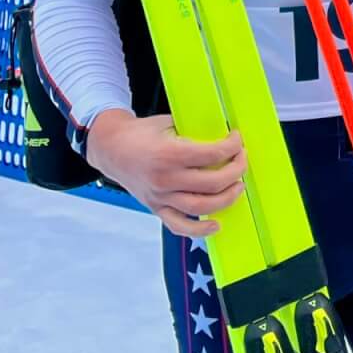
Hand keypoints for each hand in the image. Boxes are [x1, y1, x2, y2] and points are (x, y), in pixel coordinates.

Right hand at [86, 111, 245, 237]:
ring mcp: (160, 197)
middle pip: (213, 183)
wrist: (110, 149)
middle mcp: (165, 179)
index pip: (212, 154)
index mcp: (168, 154)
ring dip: (227, 198)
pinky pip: (179, 226)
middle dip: (236, 170)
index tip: (237, 139)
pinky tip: (216, 225)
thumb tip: (223, 133)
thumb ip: (194, 130)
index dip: (232, 146)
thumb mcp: (168, 122)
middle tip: (242, 159)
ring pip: (202, 207)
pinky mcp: (156, 208)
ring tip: (238, 186)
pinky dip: (200, 230)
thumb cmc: (140, 133)